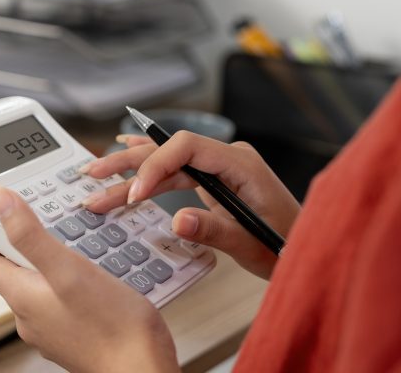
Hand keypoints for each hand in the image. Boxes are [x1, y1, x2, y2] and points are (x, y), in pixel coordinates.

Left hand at [0, 187, 178, 372]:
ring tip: (86, 253)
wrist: (142, 370)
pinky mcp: (73, 335)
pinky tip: (100, 281)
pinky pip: (64, 302)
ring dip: (58, 265)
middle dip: (32, 246)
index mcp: (21, 297)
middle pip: (14, 272)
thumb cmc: (112, 327)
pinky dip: (75, 285)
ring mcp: (51, 329)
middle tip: (59, 230)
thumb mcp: (68, 268)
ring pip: (42, 286)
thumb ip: (30, 235)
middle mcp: (29, 317)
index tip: (11, 216)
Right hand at [81, 132, 299, 278]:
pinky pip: (176, 169)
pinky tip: (126, 150)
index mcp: (241, 164)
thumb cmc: (285, 246)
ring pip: (167, 162)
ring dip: (131, 172)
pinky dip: (149, 169)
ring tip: (95, 178)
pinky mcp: (214, 181)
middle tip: (94, 174)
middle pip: (169, 150)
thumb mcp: (249, 243)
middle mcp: (228, 159)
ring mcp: (220, 168)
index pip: (187, 148)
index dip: (155, 165)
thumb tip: (177, 219)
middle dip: (129, 164)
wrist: (306, 253)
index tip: (135, 193)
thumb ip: (213, 229)